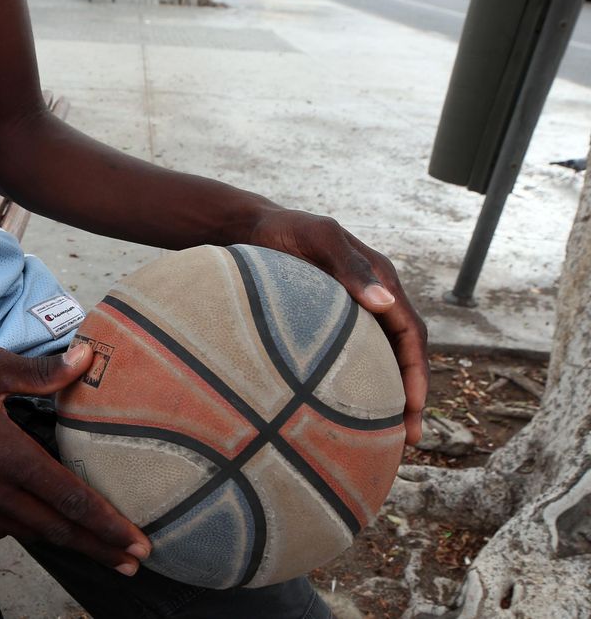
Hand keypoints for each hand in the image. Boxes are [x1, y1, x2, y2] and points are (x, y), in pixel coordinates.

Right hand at [0, 342, 152, 574]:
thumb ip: (39, 371)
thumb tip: (86, 359)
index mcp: (7, 456)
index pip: (70, 500)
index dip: (109, 525)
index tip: (140, 544)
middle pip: (57, 529)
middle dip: (99, 548)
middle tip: (135, 563)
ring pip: (29, 532)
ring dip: (66, 542)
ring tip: (99, 549)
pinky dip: (28, 529)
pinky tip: (40, 524)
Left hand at [247, 208, 427, 444]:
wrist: (251, 228)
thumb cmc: (284, 230)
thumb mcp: (319, 240)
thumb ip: (349, 268)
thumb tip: (386, 303)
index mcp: (380, 278)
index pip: (410, 331)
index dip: (416, 370)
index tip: (414, 407)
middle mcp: (373, 298)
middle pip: (403, 353)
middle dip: (411, 395)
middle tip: (409, 438)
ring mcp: (353, 311)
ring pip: (381, 360)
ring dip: (388, 396)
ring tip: (386, 438)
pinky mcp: (329, 322)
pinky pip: (352, 358)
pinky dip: (359, 385)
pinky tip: (348, 414)